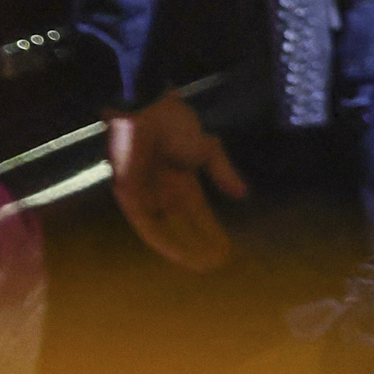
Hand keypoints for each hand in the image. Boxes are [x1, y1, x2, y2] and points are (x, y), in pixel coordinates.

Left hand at [106, 93, 247, 272]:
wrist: (146, 109)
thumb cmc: (175, 124)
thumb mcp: (207, 149)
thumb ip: (223, 173)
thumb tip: (243, 194)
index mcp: (182, 180)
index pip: (199, 213)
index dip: (212, 230)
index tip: (228, 248)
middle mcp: (164, 193)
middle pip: (184, 227)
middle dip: (201, 244)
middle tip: (218, 263)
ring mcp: (147, 197)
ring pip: (167, 231)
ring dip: (184, 249)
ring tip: (204, 264)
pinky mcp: (130, 199)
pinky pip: (148, 227)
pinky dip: (164, 242)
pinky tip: (181, 255)